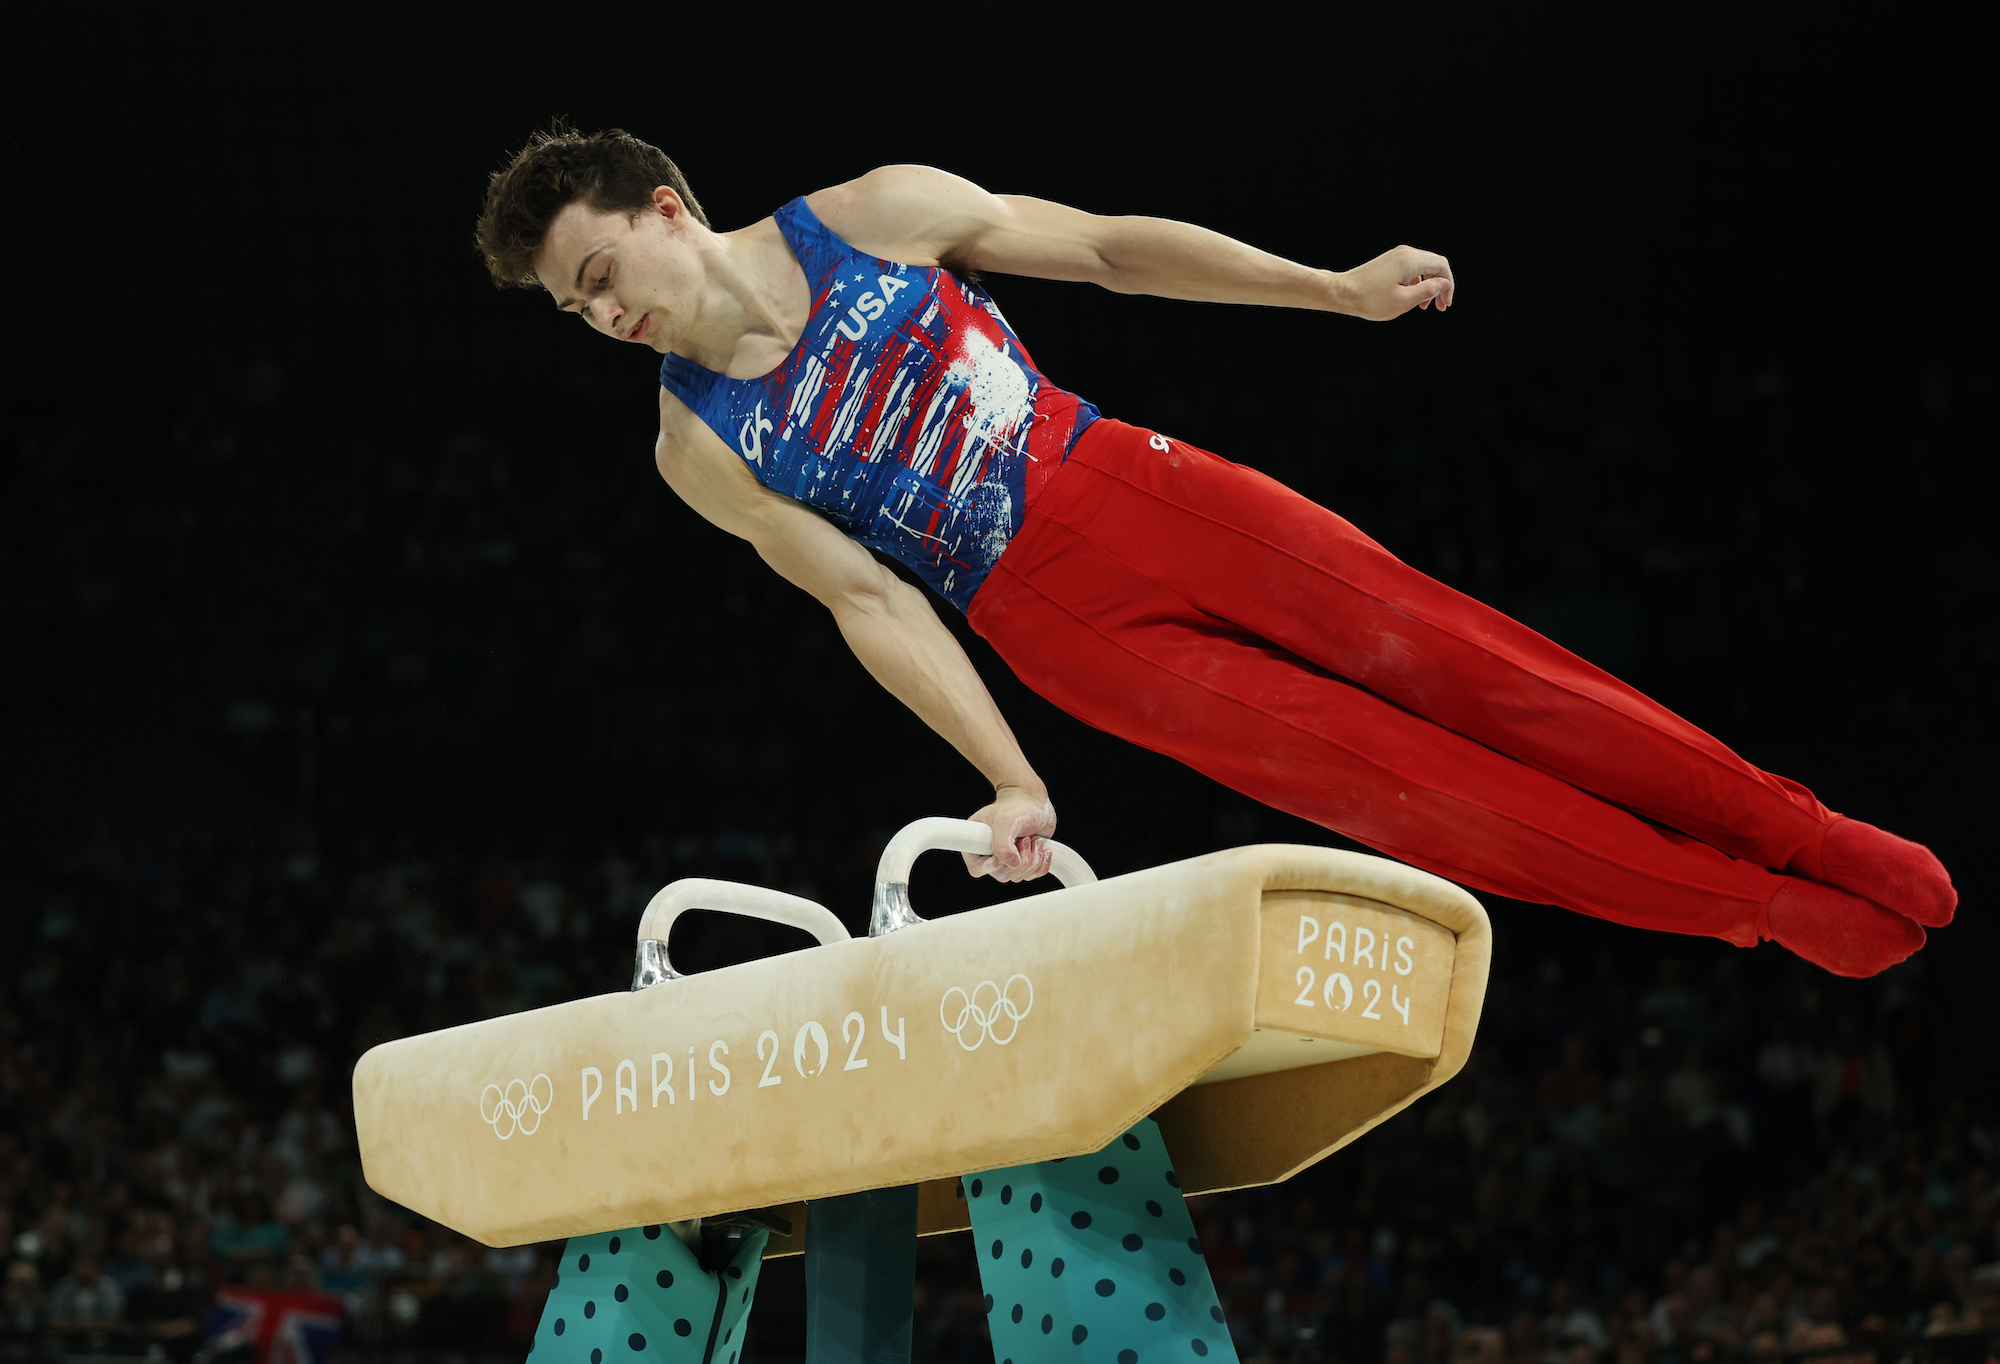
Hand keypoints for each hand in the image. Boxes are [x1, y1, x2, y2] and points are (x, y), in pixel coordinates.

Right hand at [964, 785, 1056, 881]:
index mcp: (977, 843)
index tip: (1006, 850)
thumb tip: (1012, 864)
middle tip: (1025, 839)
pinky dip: (1041, 864)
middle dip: (1019, 859)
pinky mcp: (1022, 862)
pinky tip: (1042, 848)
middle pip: (1002, 875)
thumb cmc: (1016, 806)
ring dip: (1032, 859)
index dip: (992, 865)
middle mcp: (990, 854)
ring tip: (1033, 839)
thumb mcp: (1006, 820)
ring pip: (1018, 876)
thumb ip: (1002, 845)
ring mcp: (1007, 860)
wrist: (1034, 802)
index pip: (977, 868)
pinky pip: (1032, 876)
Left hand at [1334, 245, 1454, 320]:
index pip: (1441, 266)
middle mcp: (1405, 253)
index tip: (1444, 304)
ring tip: (1424, 306)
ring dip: (1428, 285)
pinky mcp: (1389, 262)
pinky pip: (1410, 269)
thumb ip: (1427, 291)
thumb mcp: (1403, 301)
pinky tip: (1410, 298)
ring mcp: (1396, 256)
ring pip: (1422, 267)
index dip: (1448, 285)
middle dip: (1440, 285)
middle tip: (1439, 307)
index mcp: (1410, 260)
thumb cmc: (1370, 299)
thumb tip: (1443, 284)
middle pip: (1434, 265)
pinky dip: (1416, 283)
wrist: (1342, 292)